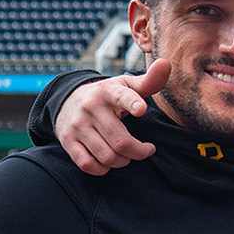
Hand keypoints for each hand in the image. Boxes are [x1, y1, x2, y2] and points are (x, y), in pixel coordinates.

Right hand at [56, 59, 168, 176]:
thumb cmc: (107, 95)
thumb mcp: (126, 85)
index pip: (122, 96)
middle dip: (139, 152)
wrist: (67, 100)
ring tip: (128, 156)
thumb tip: (167, 64)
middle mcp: (91, 107)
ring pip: (107, 156)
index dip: (132, 103)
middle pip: (121, 141)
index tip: (141, 110)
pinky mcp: (68, 140)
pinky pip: (87, 164)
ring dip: (123, 162)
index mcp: (109, 91)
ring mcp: (78, 125)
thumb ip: (149, 81)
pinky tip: (109, 163)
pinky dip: (102, 169)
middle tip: (146, 150)